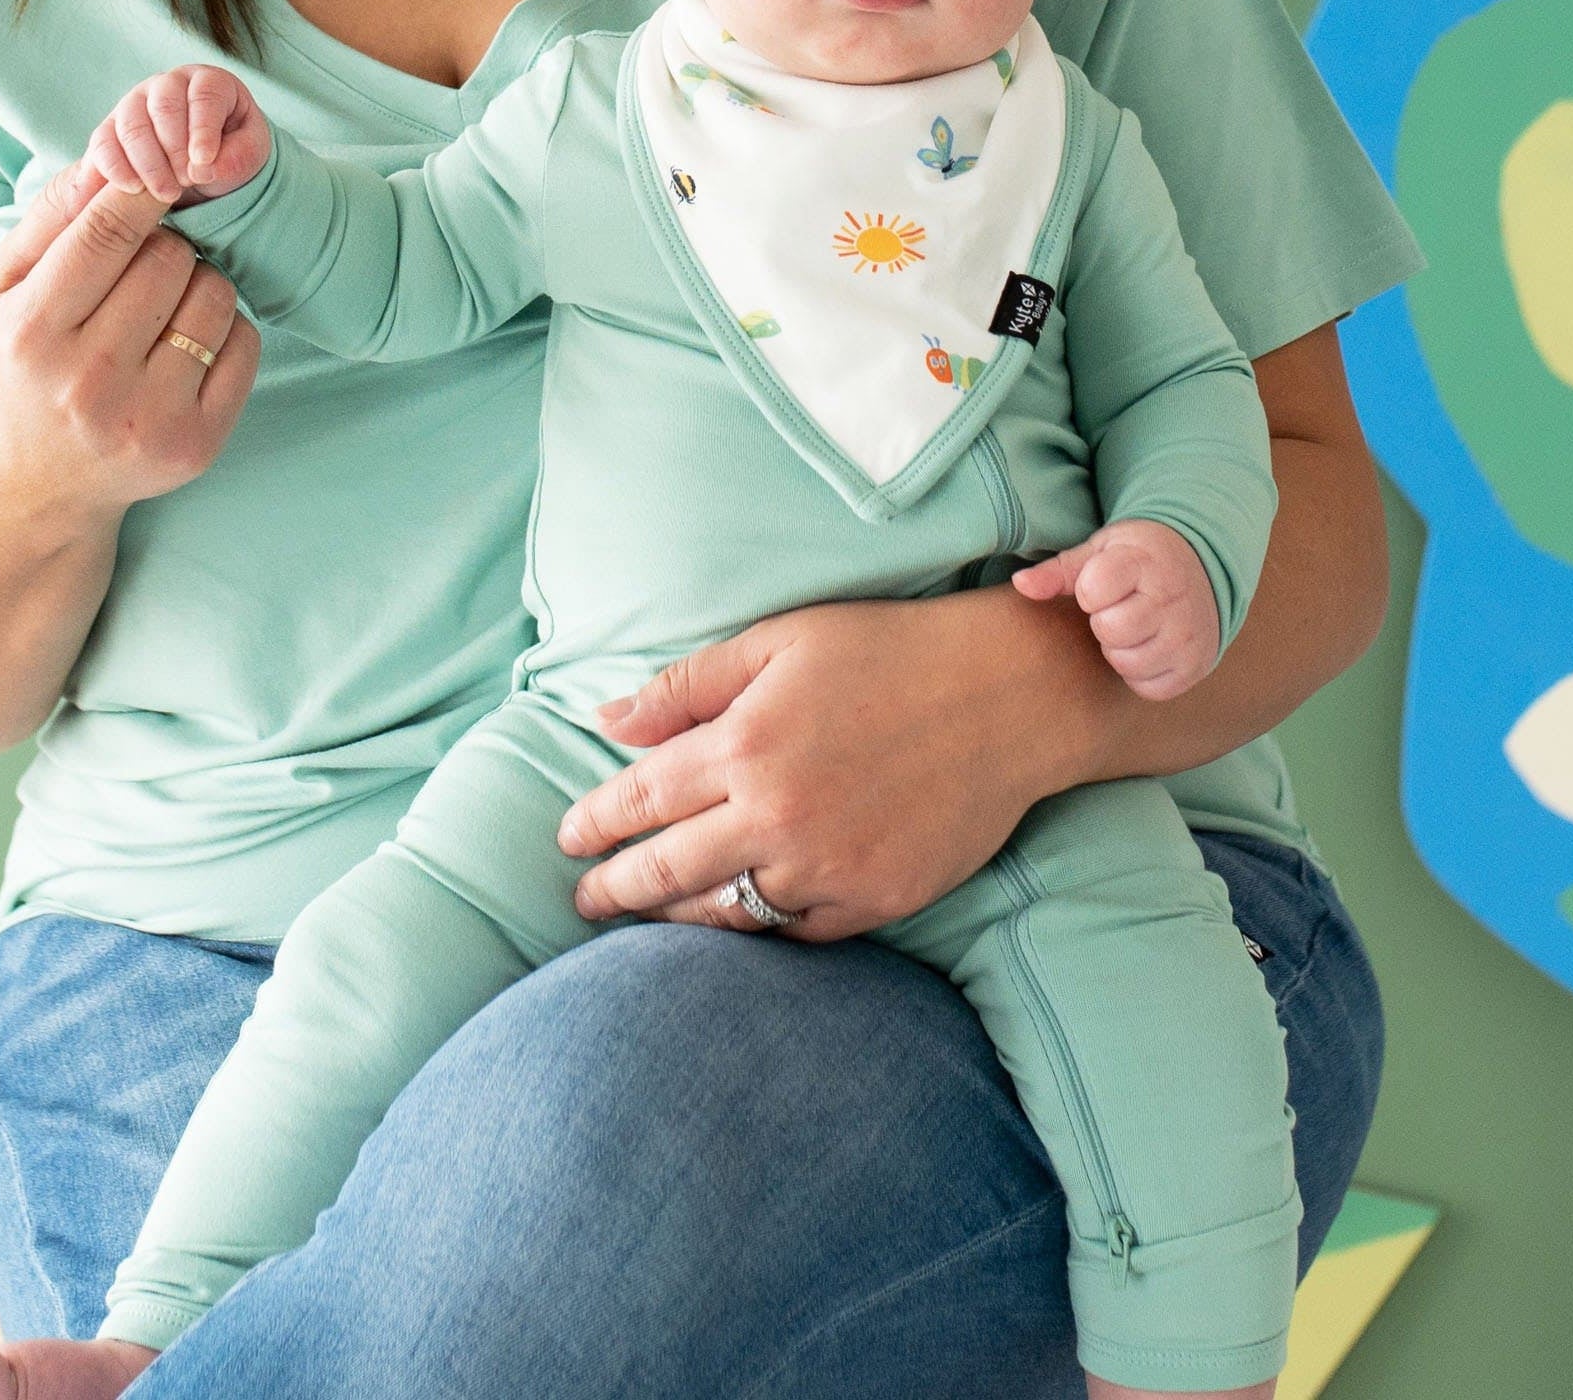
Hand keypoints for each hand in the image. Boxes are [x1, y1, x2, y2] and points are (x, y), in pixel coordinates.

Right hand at [0, 159, 260, 526]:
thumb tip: (111, 158)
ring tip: (161, 307)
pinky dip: (225, 329)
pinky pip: (244, 344)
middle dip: (164, 244)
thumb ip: (51, 215)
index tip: (161, 174)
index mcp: (32, 334)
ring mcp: (147, 418)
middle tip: (143, 266)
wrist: (30, 486)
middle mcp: (88, 382)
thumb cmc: (18, 366)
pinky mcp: (196, 445)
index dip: (144, 190)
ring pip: (214, 294)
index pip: (107, 233)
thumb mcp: (3, 289)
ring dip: (197, 283)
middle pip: (169, 257)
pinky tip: (185, 344)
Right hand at [87, 67, 270, 206]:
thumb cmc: (231, 151)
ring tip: (166, 194)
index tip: (203, 162)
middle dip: (175, 150)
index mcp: (208, 81)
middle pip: (164, 107)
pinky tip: (131, 189)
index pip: (205, 95)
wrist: (204, 166)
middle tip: (186, 183)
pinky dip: (114, 168)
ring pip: (131, 124)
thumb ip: (236, 157)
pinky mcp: (111, 129)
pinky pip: (103, 142)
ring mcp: (135, 103)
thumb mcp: (249, 154)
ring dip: (148, 163)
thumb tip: (202, 168)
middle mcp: (167, 85)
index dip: (203, 129)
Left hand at [555, 586, 1107, 941]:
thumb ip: (688, 687)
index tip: (566, 839)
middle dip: (614, 889)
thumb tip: (608, 721)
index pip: (639, 801)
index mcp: (744, 746)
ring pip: (726, 915)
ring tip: (645, 920)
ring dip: (675, 920)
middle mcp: (776, 817)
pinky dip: (760, 930)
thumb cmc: (887, 650)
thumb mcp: (779, 641)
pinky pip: (796, 932)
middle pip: (667, 871)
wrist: (1007, 695)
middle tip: (583, 901)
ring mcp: (827, 868)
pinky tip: (737, 924)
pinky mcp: (875, 900)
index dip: (594, 824)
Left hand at [1011, 518, 1219, 700]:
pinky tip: (1148, 645)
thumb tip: (1019, 584)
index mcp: (1144, 563)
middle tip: (1119, 607)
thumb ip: (1058, 571)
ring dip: (1120, 649)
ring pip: (1127, 663)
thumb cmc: (1139, 558)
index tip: (1106, 582)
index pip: (1092, 592)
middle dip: (1103, 621)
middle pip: (1109, 631)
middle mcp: (1172, 600)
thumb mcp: (1100, 550)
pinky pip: (1150, 688)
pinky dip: (1141, 672)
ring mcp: (1188, 636)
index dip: (1090, 591)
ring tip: (1133, 625)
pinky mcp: (1195, 666)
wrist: (1203, 565)